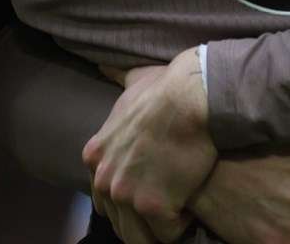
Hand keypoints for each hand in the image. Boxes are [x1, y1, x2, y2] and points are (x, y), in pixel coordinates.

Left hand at [83, 47, 212, 243]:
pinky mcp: (154, 206)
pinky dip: (183, 223)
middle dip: (144, 216)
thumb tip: (104, 64)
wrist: (192, 96)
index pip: (103, 196)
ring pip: (141, 235)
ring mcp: (126, 195)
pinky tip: (193, 204)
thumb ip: (116, 79)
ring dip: (162, 226)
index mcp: (96, 156)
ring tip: (181, 210)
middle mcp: (104, 179)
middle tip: (169, 203)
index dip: (130, 196)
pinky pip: (169, 233)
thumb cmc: (168, 88)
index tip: (153, 189)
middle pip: (119, 221)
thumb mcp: (133, 82)